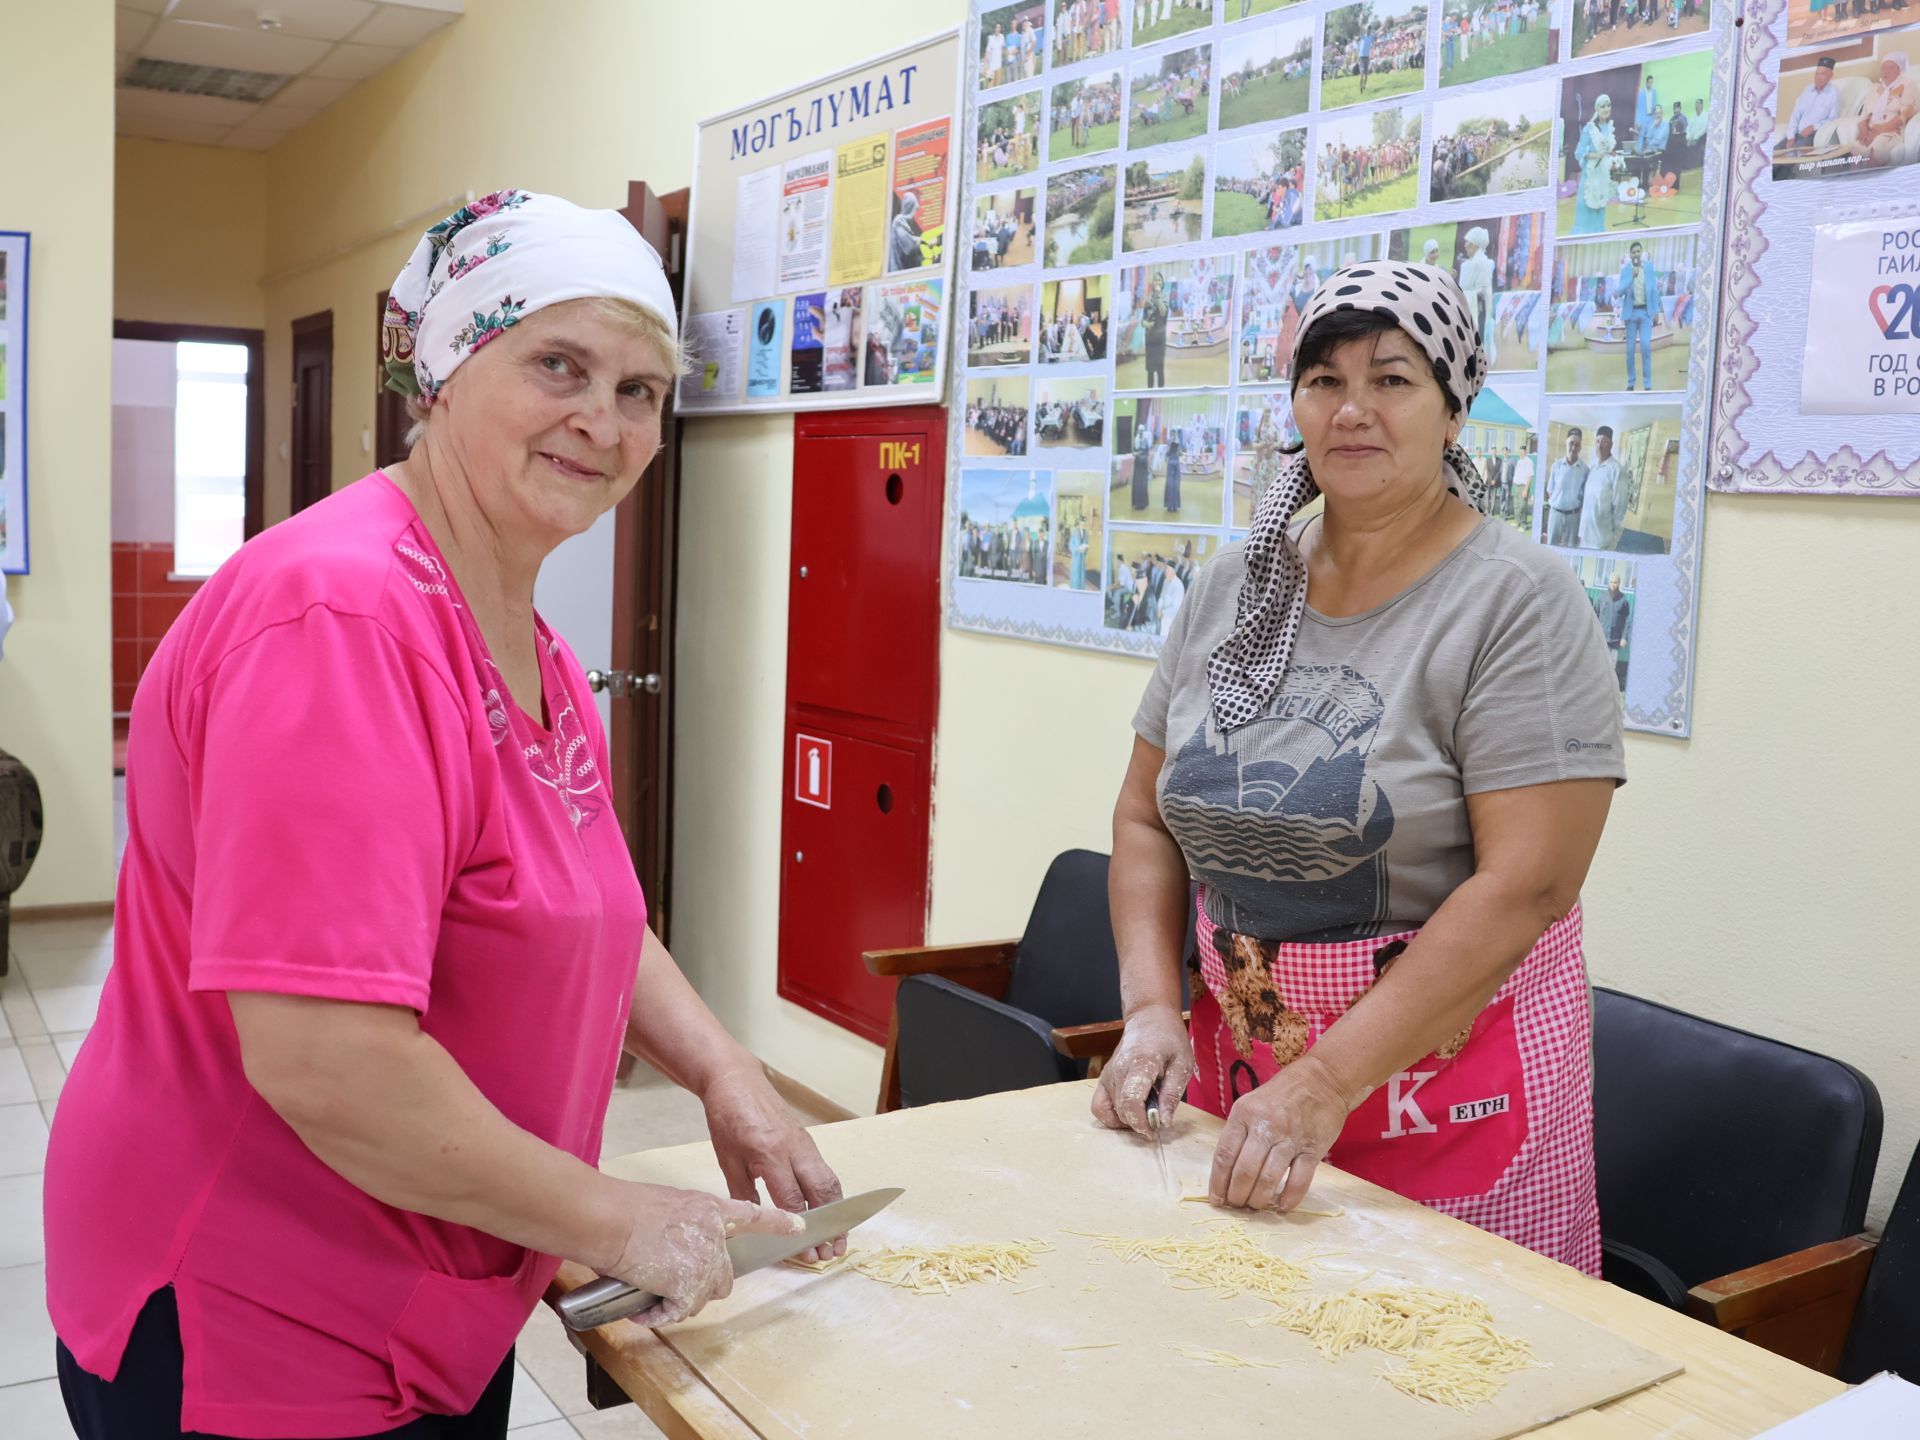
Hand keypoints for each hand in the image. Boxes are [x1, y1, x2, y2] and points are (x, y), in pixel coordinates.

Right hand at [601, 1183, 803, 1326]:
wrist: (611, 1219)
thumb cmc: (626, 1208)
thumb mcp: (669, 1205)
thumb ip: (685, 1225)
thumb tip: (675, 1246)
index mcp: (711, 1209)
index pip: (753, 1215)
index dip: (777, 1222)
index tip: (797, 1226)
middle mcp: (715, 1236)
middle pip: (724, 1277)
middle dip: (699, 1286)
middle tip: (669, 1281)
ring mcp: (704, 1262)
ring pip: (700, 1299)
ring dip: (676, 1301)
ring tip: (648, 1289)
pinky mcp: (688, 1286)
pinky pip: (676, 1312)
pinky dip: (657, 1315)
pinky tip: (642, 1308)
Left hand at [701, 1063, 846, 1261]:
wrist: (737, 1080)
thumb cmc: (727, 1119)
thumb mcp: (727, 1159)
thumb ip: (743, 1193)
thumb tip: (756, 1224)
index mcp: (769, 1153)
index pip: (793, 1199)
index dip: (801, 1229)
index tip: (806, 1253)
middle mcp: (794, 1148)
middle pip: (821, 1192)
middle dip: (829, 1225)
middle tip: (832, 1252)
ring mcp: (805, 1143)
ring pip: (829, 1181)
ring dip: (837, 1212)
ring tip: (839, 1238)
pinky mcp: (808, 1140)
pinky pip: (825, 1171)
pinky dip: (831, 1195)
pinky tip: (831, 1212)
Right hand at [1091, 1004, 1193, 1137]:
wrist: (1149, 1019)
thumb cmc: (1169, 1039)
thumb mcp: (1182, 1064)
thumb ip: (1172, 1094)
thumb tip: (1164, 1122)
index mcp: (1140, 1063)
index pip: (1131, 1101)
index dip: (1142, 1122)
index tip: (1156, 1129)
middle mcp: (1118, 1069)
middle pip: (1121, 1110)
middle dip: (1140, 1123)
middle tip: (1158, 1118)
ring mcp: (1107, 1074)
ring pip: (1111, 1111)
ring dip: (1129, 1120)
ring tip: (1146, 1111)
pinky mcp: (1103, 1079)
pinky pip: (1100, 1106)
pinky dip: (1112, 1116)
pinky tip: (1130, 1111)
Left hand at [1209, 1054, 1354, 1212]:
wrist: (1323, 1079)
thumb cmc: (1281, 1095)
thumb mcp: (1251, 1104)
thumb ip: (1239, 1133)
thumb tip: (1226, 1171)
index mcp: (1244, 1114)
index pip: (1224, 1154)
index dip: (1218, 1182)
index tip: (1216, 1199)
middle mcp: (1265, 1126)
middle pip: (1244, 1171)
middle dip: (1236, 1195)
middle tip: (1236, 1205)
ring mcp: (1290, 1138)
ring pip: (1268, 1179)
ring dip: (1258, 1200)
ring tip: (1255, 1206)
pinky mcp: (1313, 1148)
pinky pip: (1299, 1181)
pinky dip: (1289, 1198)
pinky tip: (1282, 1205)